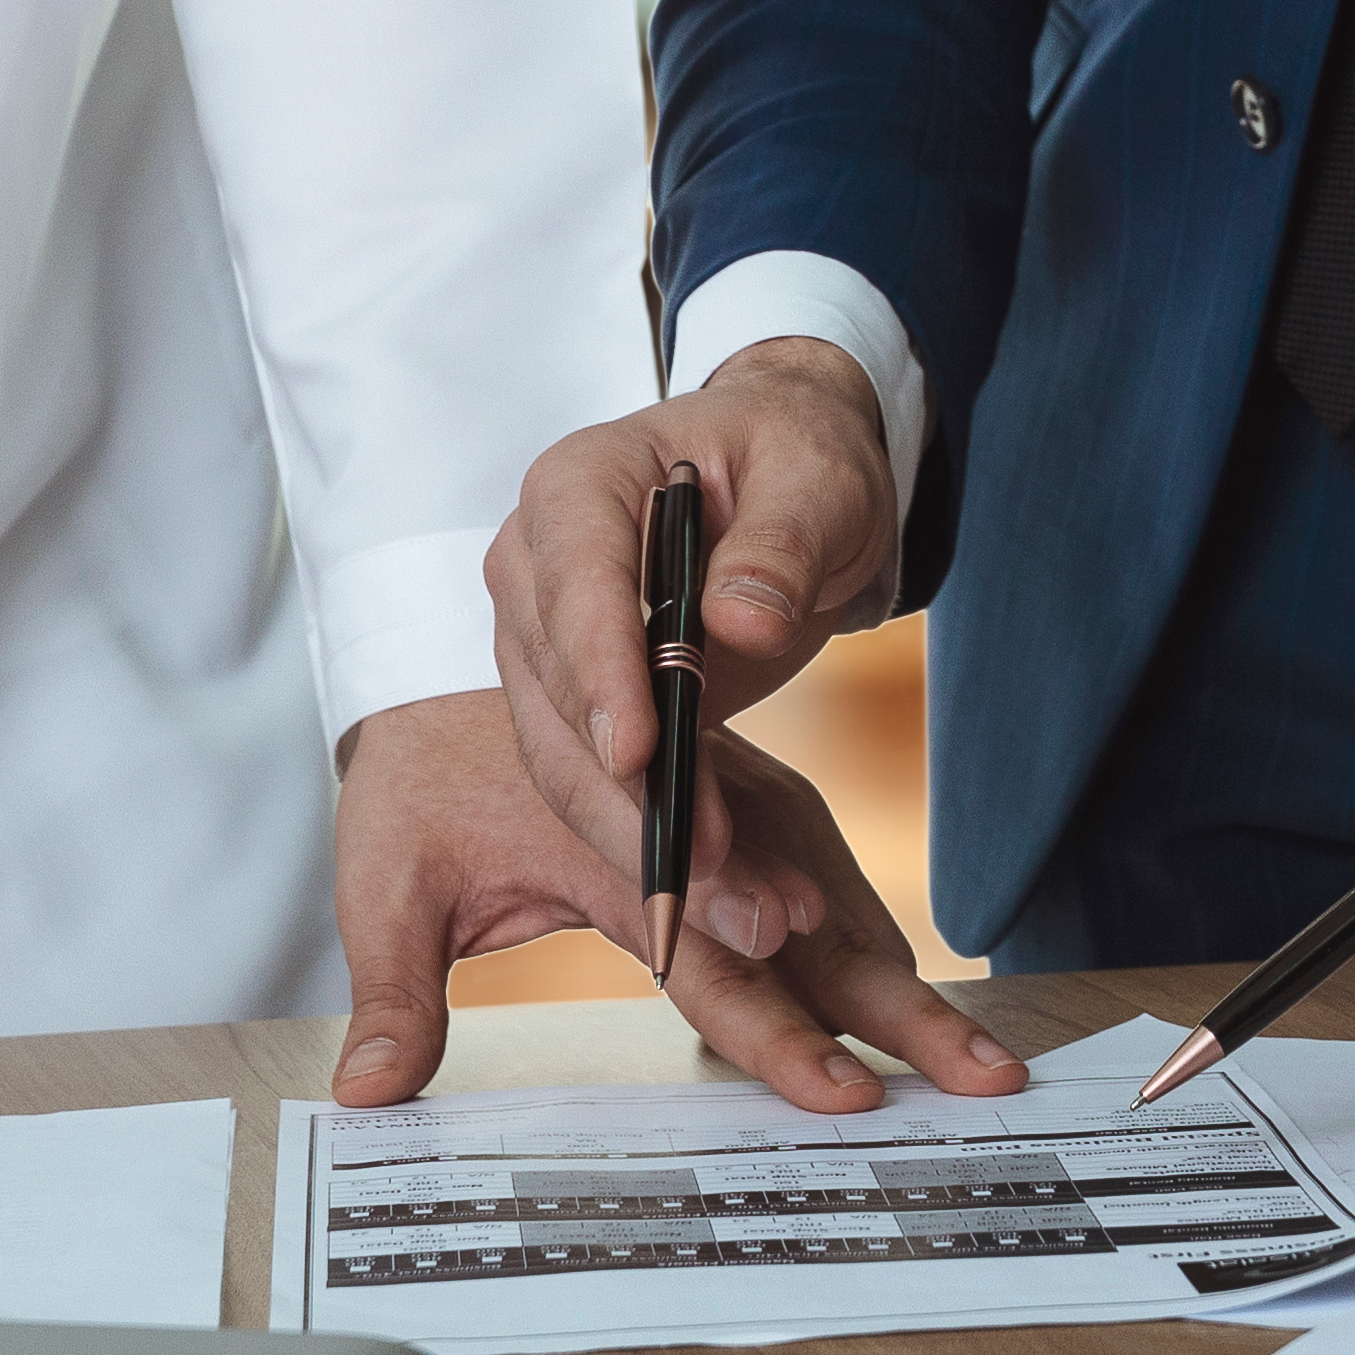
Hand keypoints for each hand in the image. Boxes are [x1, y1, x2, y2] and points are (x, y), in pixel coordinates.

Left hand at [324, 692, 1017, 1117]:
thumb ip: (392, 991)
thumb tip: (371, 1090)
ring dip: (888, 962)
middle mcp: (688, 805)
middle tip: (968, 1071)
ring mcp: (725, 792)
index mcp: (608, 830)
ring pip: (825, 879)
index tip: (837, 1080)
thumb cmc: (417, 778)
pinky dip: (861, 919)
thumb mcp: (385, 877)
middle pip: (802, 911)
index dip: (771, 1018)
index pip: (705, 939)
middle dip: (887, 1002)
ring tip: (956, 1043)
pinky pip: (813, 856)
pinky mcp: (736, 794)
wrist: (444, 674)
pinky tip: (896, 975)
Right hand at [484, 339, 899, 899]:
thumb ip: (782, 543)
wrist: (788, 482)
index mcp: (578, 485)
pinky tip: (713, 887)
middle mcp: (538, 564)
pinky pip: (601, 780)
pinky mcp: (580, 702)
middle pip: (558, 693)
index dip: (600, 670)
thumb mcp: (817, 478)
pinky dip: (652, 835)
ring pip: (567, 758)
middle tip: (700, 864)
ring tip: (723, 899)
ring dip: (638, 835)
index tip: (636, 751)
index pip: (573, 583)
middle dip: (626, 789)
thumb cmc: (795, 455)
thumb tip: (739, 622)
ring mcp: (548, 641)